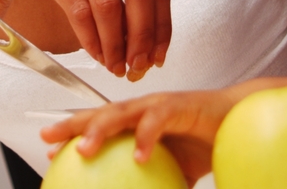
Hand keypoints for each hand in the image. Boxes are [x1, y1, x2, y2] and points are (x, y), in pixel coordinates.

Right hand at [0, 0, 171, 77]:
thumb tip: (151, 36)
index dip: (163, 22)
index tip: (160, 52)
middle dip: (144, 34)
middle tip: (140, 64)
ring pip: (108, 3)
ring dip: (115, 43)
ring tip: (116, 65)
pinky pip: (78, 9)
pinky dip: (91, 38)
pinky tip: (95, 53)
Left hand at [40, 90, 237, 185]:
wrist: (237, 118)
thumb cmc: (206, 139)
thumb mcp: (175, 169)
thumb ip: (157, 182)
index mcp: (138, 120)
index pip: (100, 124)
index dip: (74, 133)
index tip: (49, 149)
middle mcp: (144, 108)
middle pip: (101, 113)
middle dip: (73, 123)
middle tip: (48, 137)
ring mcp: (159, 104)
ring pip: (122, 112)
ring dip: (100, 128)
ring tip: (83, 148)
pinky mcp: (179, 105)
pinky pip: (157, 121)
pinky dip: (146, 137)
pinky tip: (138, 156)